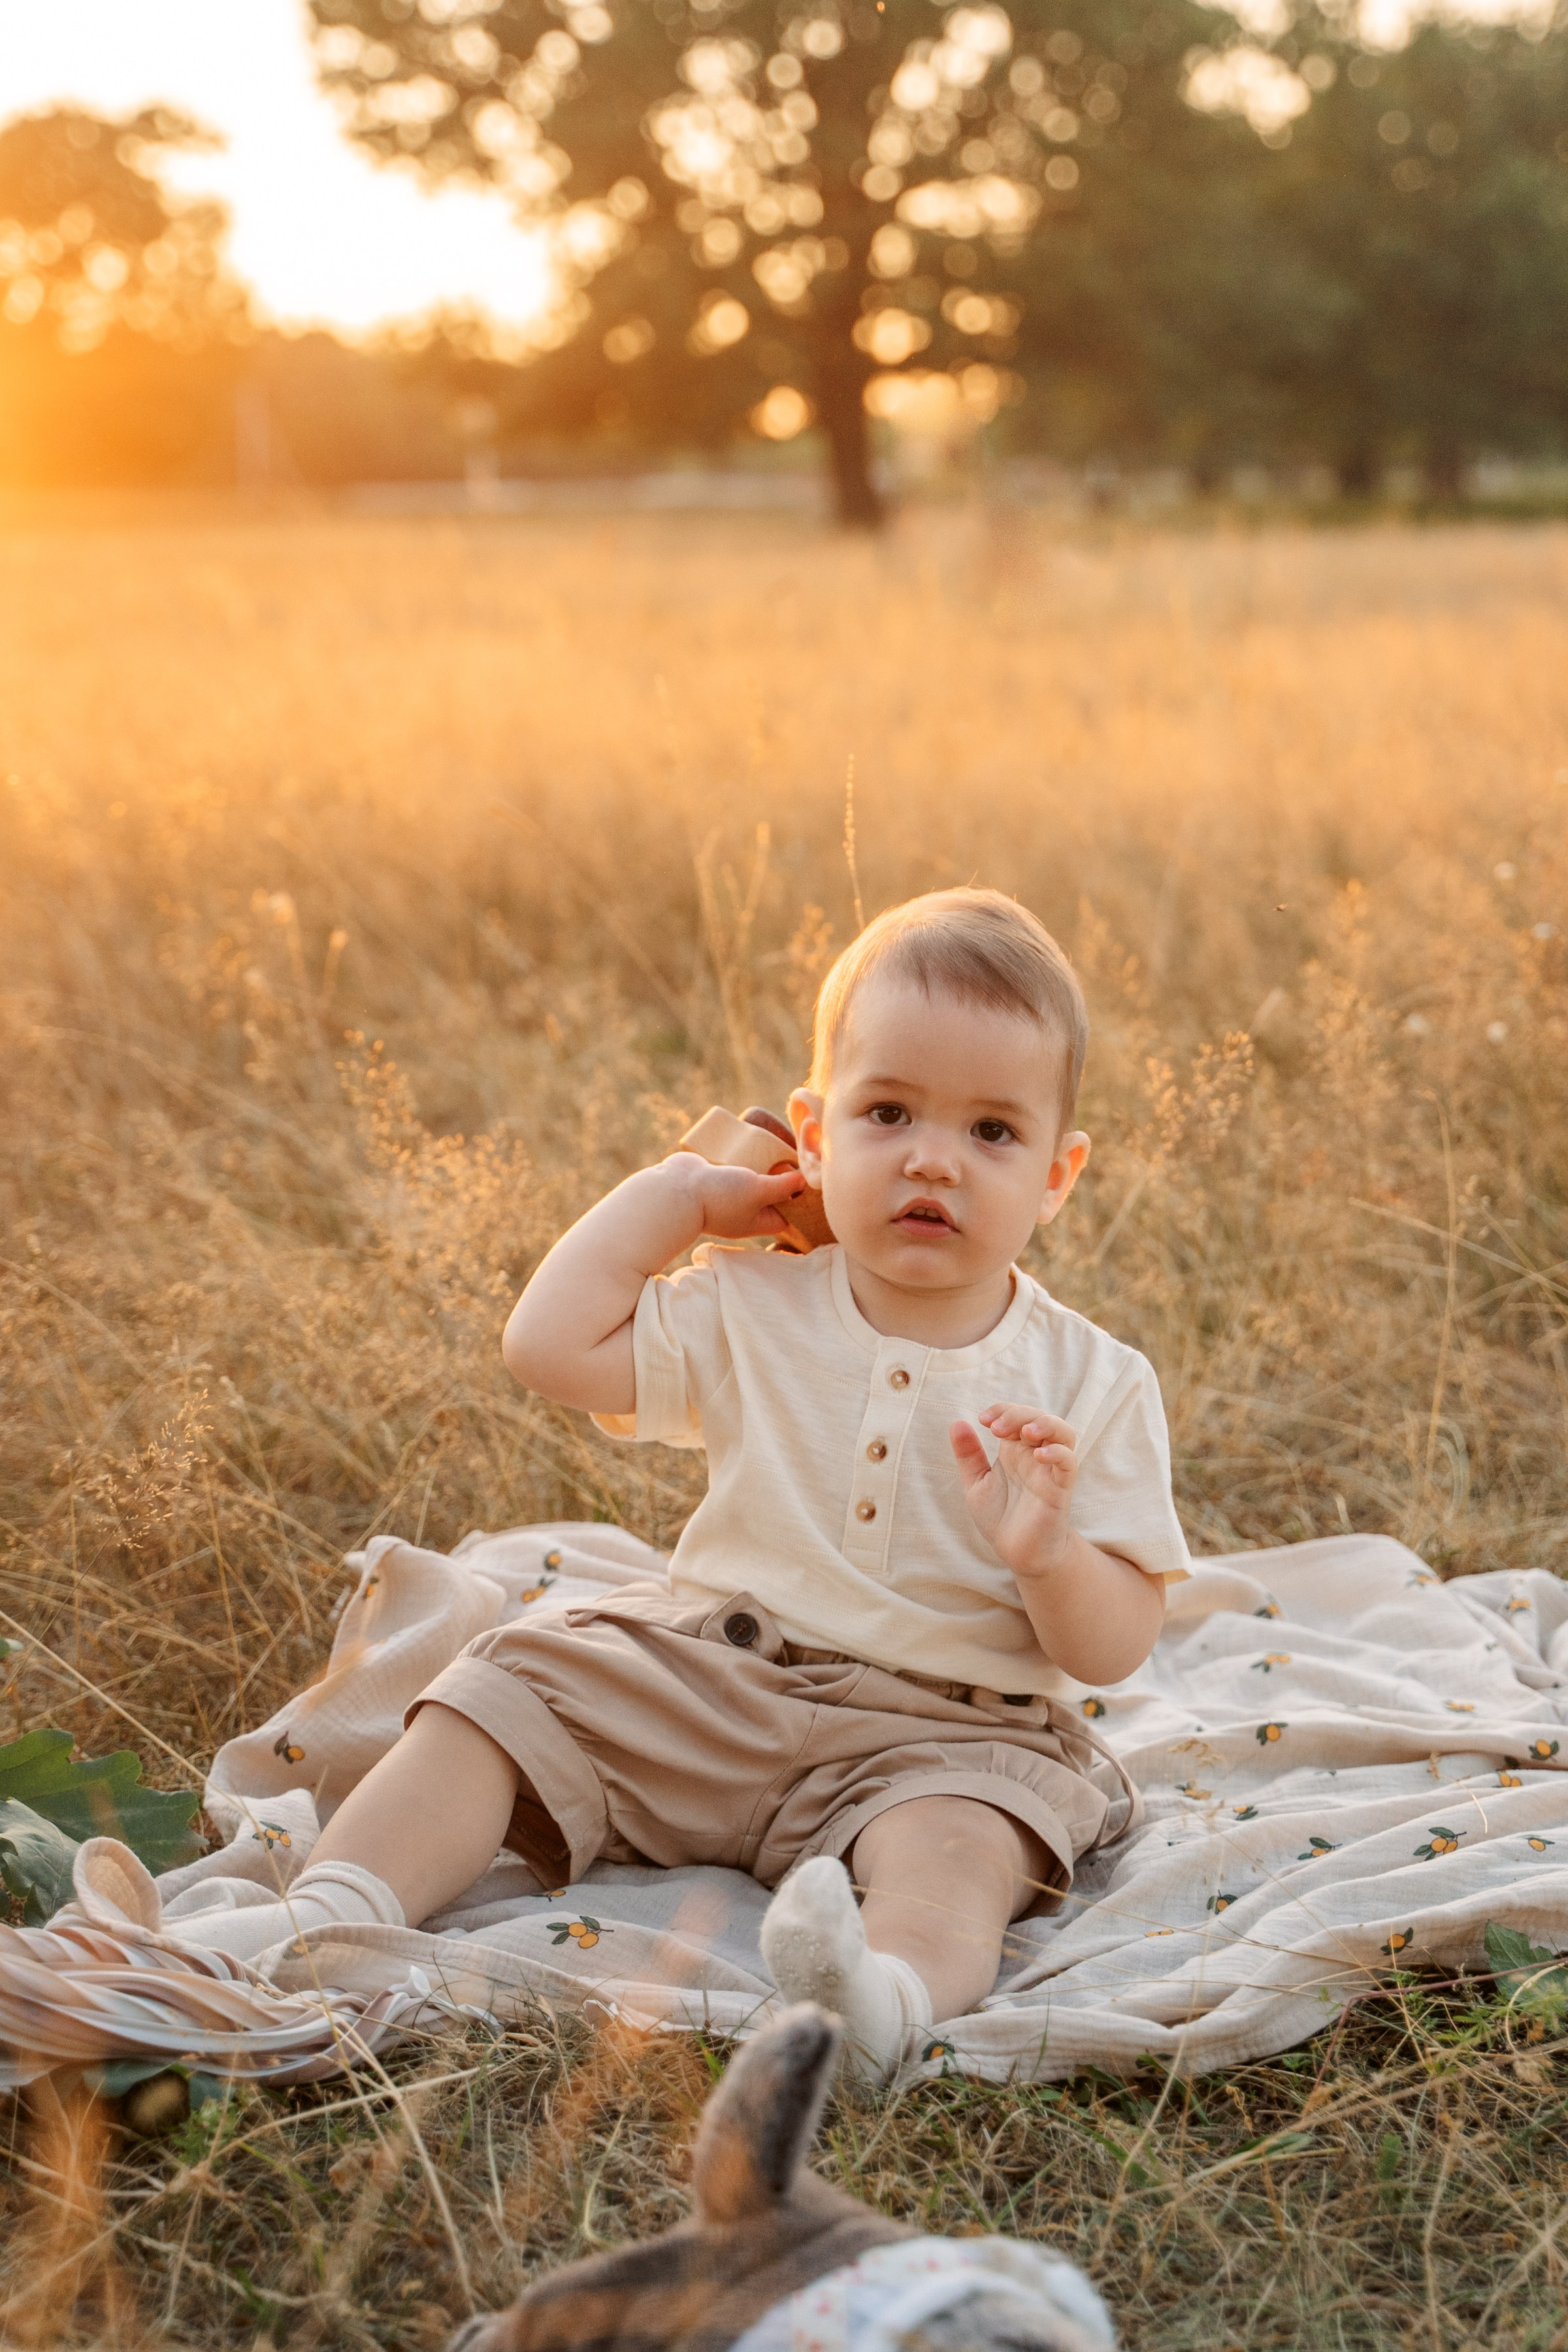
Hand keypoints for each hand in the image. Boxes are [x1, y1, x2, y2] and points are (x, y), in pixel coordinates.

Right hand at [667, 1152, 804, 1240]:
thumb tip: (804, 1182)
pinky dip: (745, 1155)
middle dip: (783, 1175)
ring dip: (764, 1162)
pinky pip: (736, 1166)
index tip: (811, 1177)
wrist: (674, 1190)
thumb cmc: (720, 1197)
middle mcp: (745, 1209)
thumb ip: (783, 1187)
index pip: (788, 1213)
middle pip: (773, 1193)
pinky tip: (754, 1140)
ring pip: (754, 1177)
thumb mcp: (758, 1191)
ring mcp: (730, 1194)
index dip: (801, 1198)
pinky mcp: (717, 1177)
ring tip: (778, 1144)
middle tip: (797, 1155)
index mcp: (758, 1221)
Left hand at [949, 1403, 1077, 1582]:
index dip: (1002, 1409)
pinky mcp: (1061, 1489)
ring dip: (1046, 1424)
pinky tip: (1039, 1456)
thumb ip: (969, 1455)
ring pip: (1063, 1433)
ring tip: (1025, 1431)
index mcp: (1015, 1450)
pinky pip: (1069, 1463)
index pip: (1016, 1415)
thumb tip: (957, 1422)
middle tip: (995, 1428)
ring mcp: (1050, 1470)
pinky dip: (1058, 1453)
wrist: (1017, 1553)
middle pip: (1038, 1417)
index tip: (982, 1420)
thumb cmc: (1001, 1516)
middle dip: (1018, 1414)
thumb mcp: (977, 1483)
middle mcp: (1034, 1455)